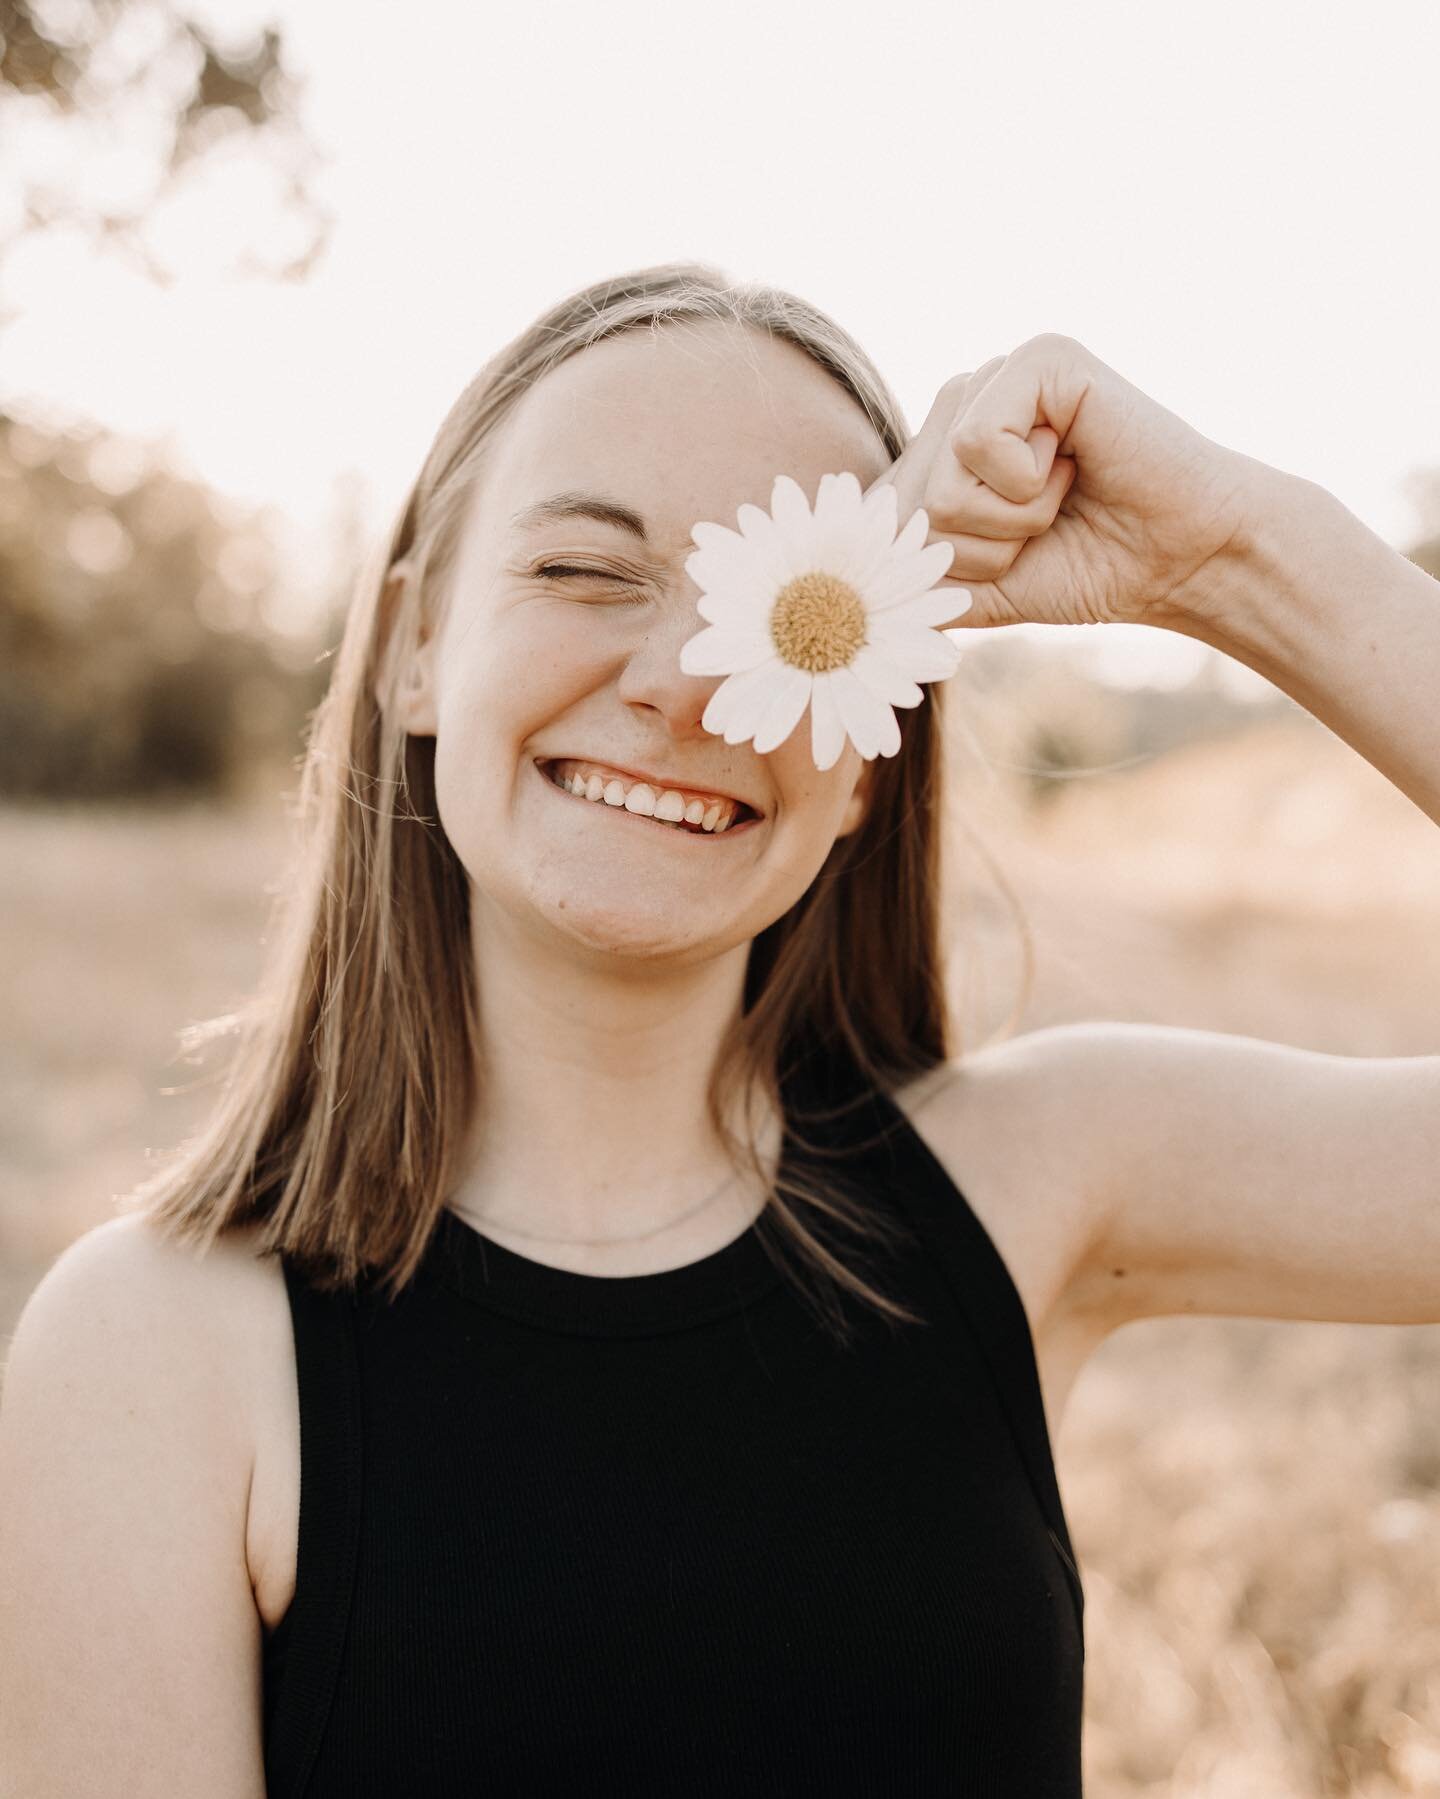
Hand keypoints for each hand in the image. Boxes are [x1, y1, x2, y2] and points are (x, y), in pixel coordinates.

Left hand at [871, 333, 1259, 630]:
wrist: (1181, 563)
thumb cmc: (1084, 570)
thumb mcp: (972, 589)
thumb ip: (903, 581)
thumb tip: (828, 592)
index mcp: (940, 451)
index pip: (877, 520)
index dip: (924, 565)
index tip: (994, 566)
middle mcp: (961, 403)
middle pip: (906, 511)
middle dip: (976, 551)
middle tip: (1043, 530)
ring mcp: (998, 375)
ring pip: (939, 487)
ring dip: (1008, 523)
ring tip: (1062, 497)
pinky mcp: (1039, 358)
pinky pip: (979, 445)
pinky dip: (1030, 484)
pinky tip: (1076, 464)